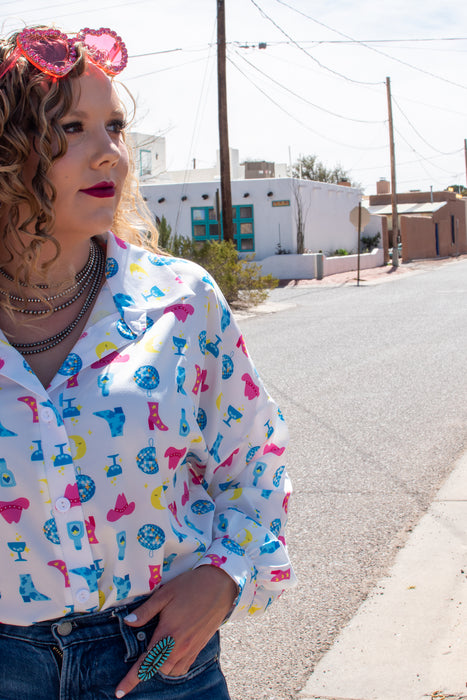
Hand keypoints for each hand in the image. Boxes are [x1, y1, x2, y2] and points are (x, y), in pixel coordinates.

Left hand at [115, 565, 237, 697]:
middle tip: (139, 659)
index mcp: (168, 633)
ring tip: (155, 656)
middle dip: (147, 668)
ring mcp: (191, 648)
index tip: (119, 692)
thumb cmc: (190, 586)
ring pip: (171, 671)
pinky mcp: (200, 646)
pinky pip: (184, 667)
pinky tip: (171, 655)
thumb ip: (146, 611)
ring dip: (161, 668)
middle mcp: (180, 646)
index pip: (146, 663)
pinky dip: (174, 667)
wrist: (220, 586)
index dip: (131, 679)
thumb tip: (128, 622)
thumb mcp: (165, 594)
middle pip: (158, 670)